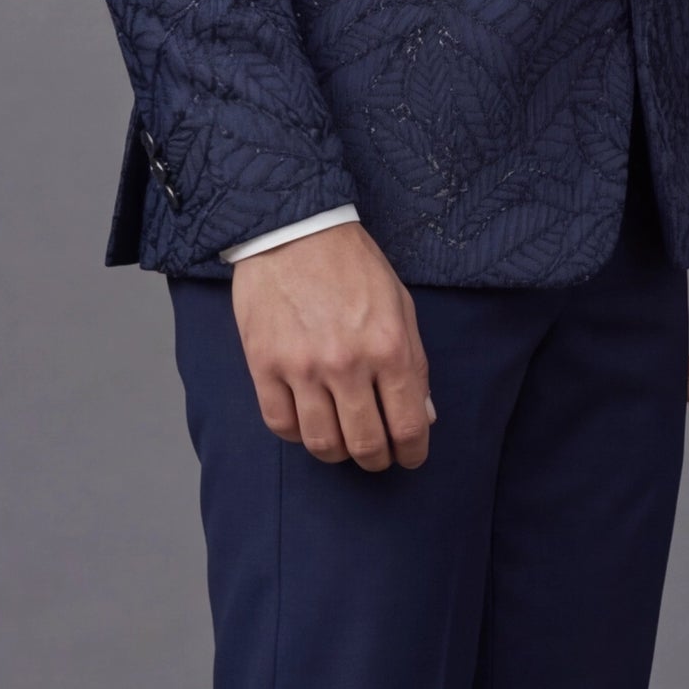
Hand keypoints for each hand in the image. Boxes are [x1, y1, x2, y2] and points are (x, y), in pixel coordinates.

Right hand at [232, 223, 433, 469]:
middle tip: (376, 455)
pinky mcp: (264, 364)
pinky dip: (297, 434)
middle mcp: (347, 364)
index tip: (409, 456)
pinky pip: (280, 424)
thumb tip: (424, 415)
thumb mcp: (400, 307)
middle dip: (377, 460)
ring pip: (322, 443)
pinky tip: (307, 421)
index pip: (407, 427)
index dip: (412, 453)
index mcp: (389, 347)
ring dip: (337, 453)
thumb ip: (414, 364)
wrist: (294, 229)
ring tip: (342, 442)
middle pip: (365, 444)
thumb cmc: (352, 265)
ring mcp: (302, 367)